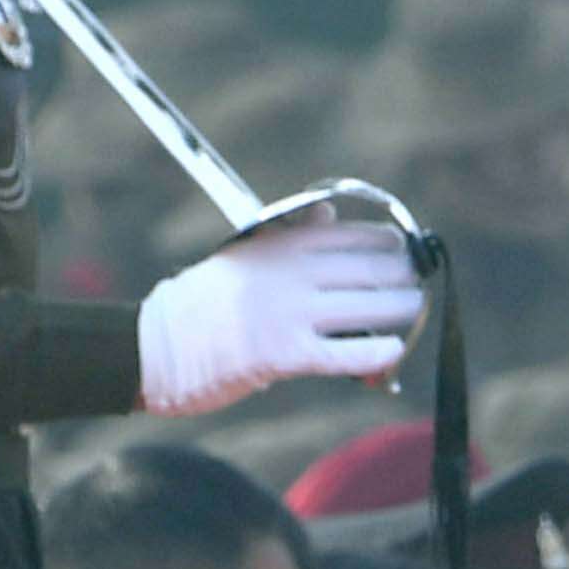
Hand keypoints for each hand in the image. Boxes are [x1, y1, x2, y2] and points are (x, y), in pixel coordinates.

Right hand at [136, 213, 425, 414]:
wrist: (153, 347)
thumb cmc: (199, 303)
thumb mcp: (242, 253)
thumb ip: (289, 233)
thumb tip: (330, 213)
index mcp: (280, 244)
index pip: (354, 236)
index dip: (392, 246)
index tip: (406, 255)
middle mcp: (290, 273)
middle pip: (371, 270)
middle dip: (404, 278)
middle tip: (415, 286)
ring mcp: (288, 314)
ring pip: (368, 308)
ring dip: (401, 311)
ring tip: (411, 314)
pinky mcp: (284, 355)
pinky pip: (346, 353)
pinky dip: (377, 353)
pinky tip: (393, 351)